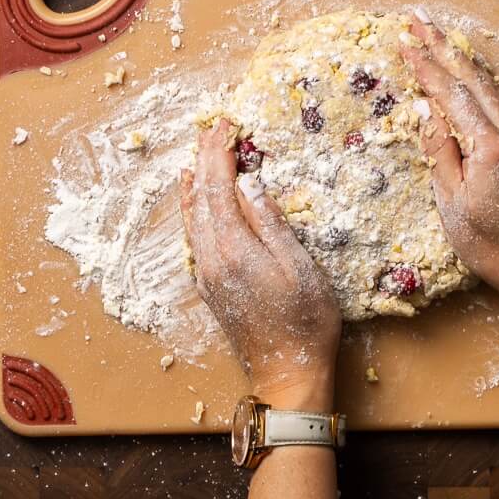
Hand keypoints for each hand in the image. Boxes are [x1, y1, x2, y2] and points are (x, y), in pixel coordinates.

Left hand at [181, 120, 342, 410]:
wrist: (288, 373)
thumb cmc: (305, 321)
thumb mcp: (298, 266)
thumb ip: (271, 221)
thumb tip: (249, 183)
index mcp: (233, 247)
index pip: (219, 186)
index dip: (220, 153)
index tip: (226, 125)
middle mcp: (211, 258)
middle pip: (200, 197)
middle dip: (206, 161)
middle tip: (214, 131)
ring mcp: (207, 275)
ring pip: (193, 217)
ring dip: (197, 184)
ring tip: (200, 158)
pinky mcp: (211, 288)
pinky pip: (195, 237)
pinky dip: (194, 210)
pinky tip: (197, 202)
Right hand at [401, 14, 498, 307]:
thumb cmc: (491, 244)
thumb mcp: (452, 203)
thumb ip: (440, 153)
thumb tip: (427, 111)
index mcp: (488, 146)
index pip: (451, 95)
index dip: (426, 67)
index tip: (404, 43)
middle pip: (472, 79)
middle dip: (443, 48)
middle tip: (418, 20)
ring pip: (489, 87)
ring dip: (462, 60)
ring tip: (440, 39)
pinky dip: (479, 82)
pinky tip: (470, 76)